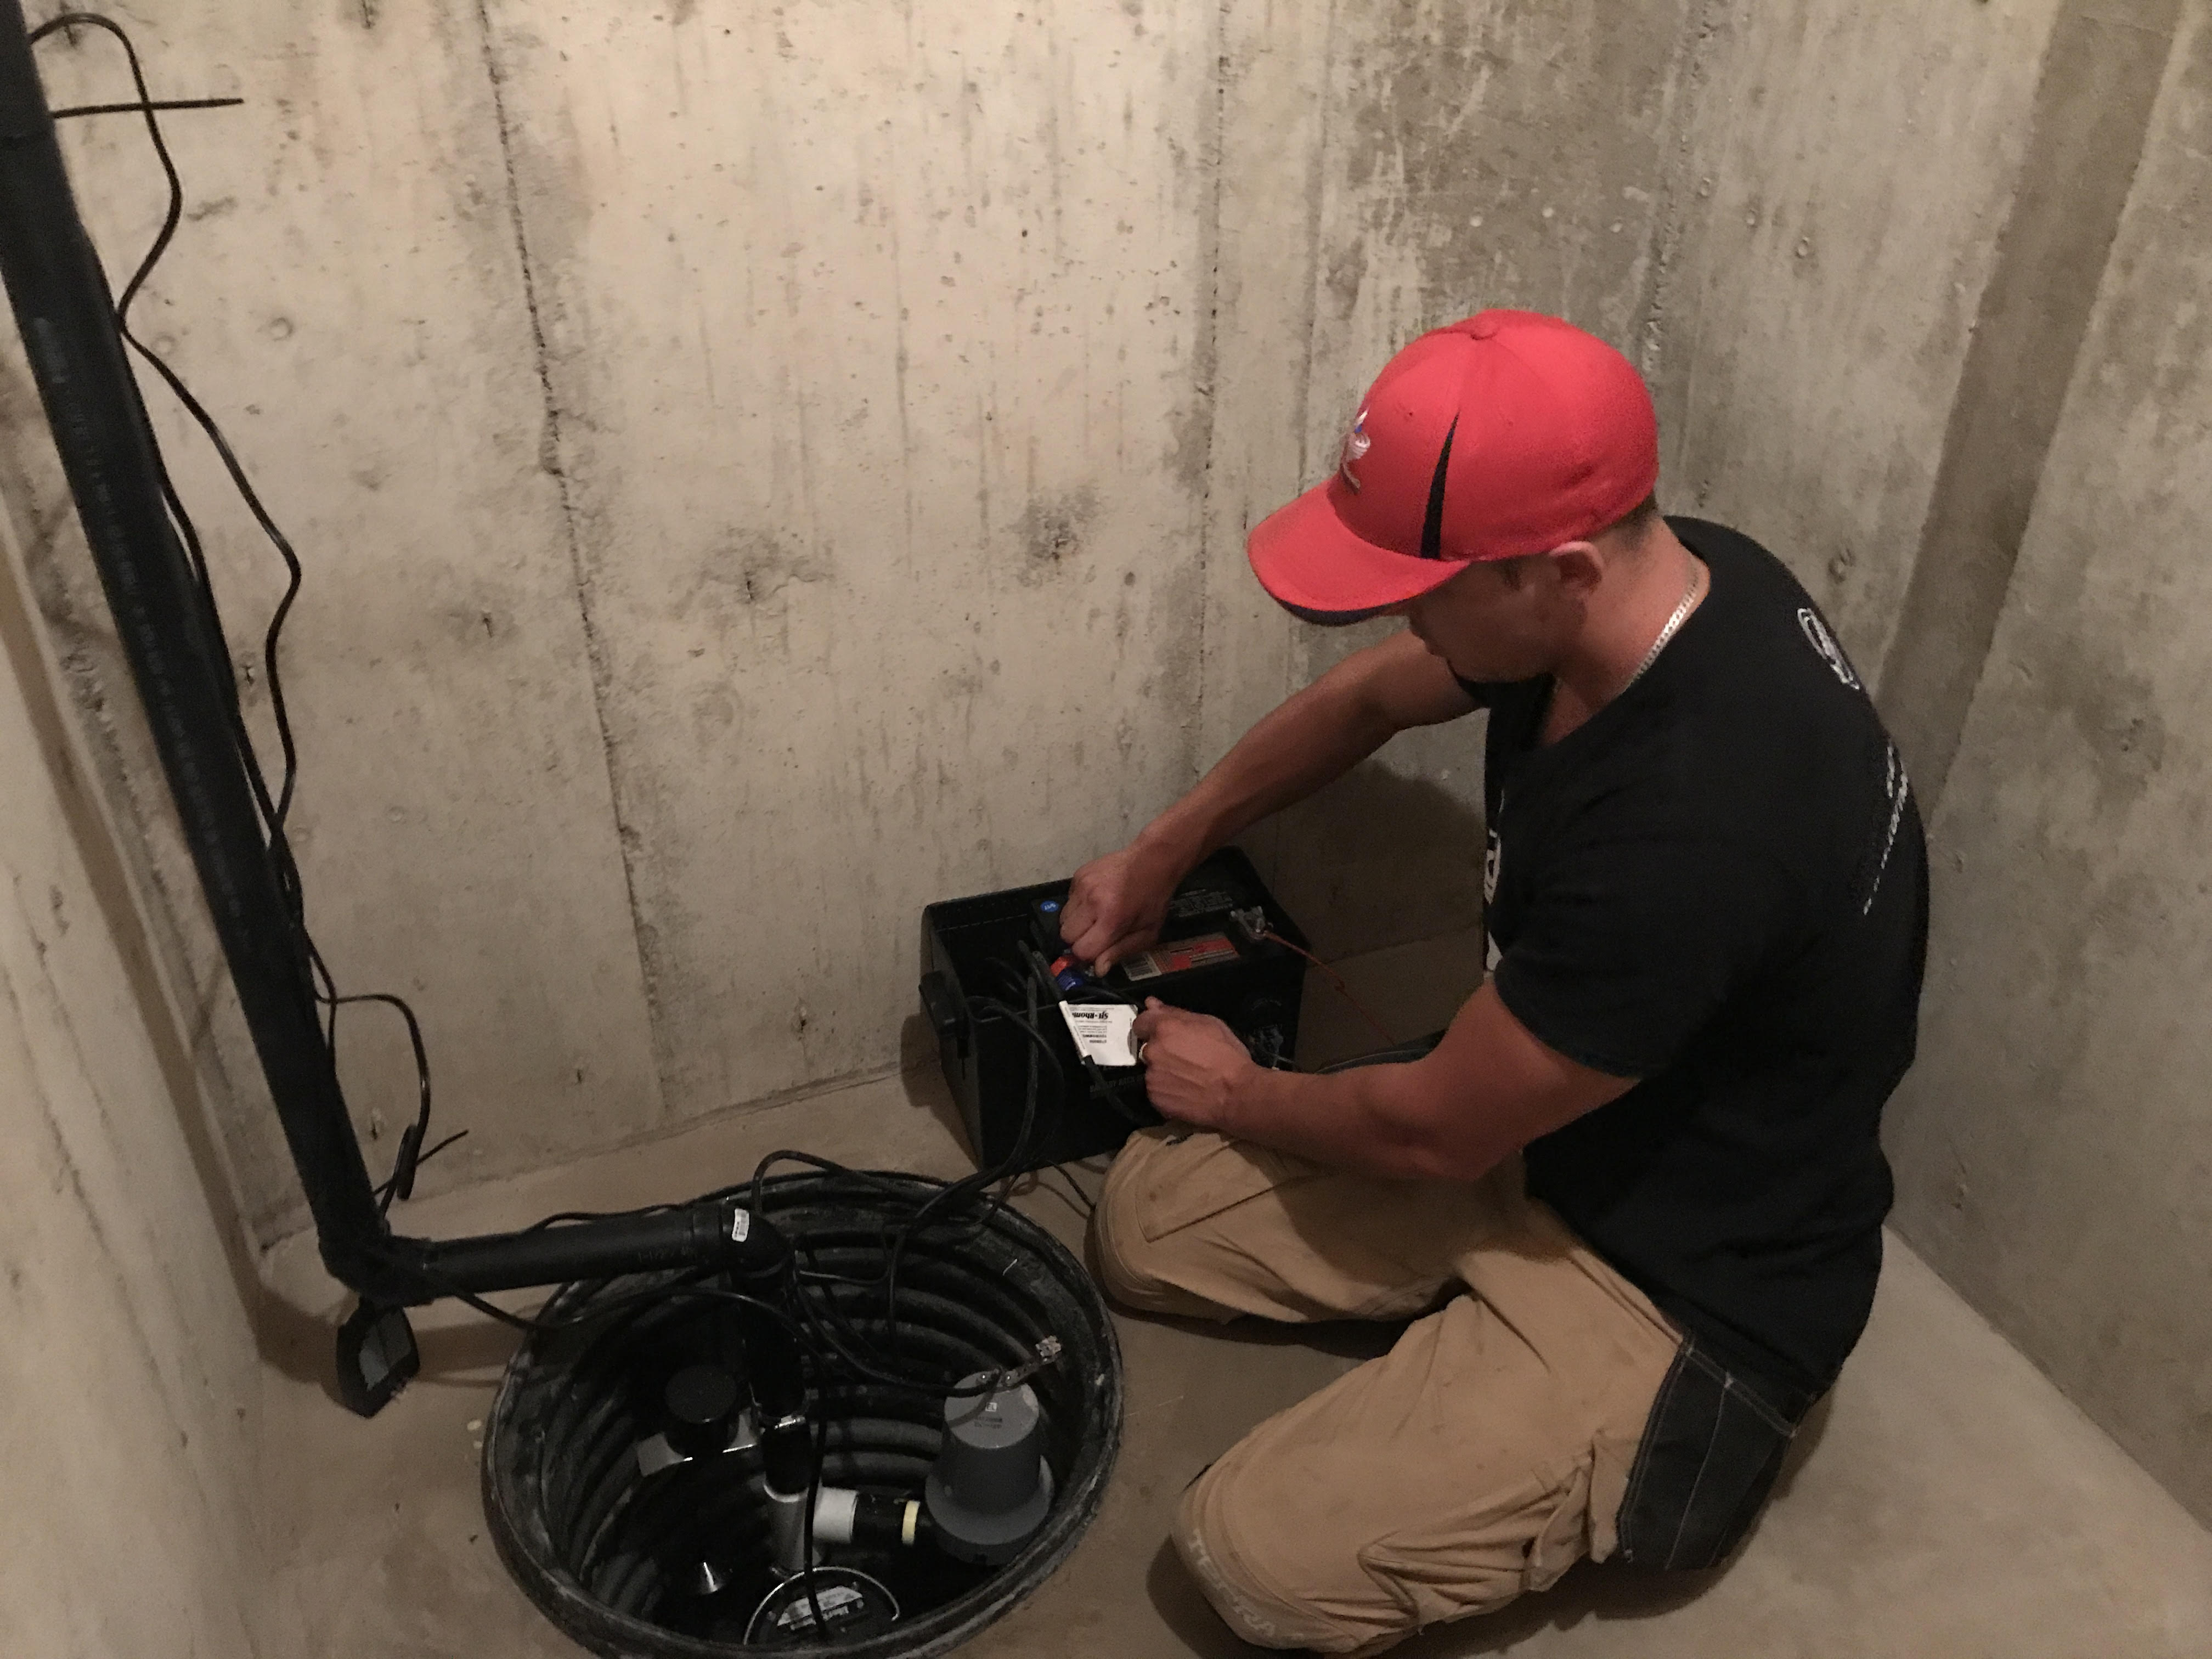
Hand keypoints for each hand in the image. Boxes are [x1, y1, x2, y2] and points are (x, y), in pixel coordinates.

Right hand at [1060, 839, 1185, 970]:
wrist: (1152, 861)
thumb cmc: (1153, 900)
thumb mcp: (1147, 933)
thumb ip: (1120, 952)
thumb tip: (1098, 969)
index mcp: (1111, 919)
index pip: (1081, 950)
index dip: (1088, 954)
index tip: (1098, 949)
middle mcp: (1092, 902)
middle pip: (1066, 936)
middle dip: (1079, 940)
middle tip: (1096, 934)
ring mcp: (1082, 886)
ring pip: (1063, 919)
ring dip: (1076, 924)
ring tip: (1095, 917)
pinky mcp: (1078, 875)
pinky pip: (1067, 901)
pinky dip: (1077, 907)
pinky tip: (1095, 901)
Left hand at [1131, 997, 1257, 1131]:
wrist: (1236, 1093)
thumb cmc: (1227, 1056)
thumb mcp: (1209, 1023)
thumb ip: (1175, 1013)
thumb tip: (1152, 1004)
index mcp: (1164, 1028)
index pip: (1141, 1023)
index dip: (1152, 1027)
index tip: (1163, 1034)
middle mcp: (1153, 1051)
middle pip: (1148, 1048)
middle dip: (1162, 1051)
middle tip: (1185, 1058)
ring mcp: (1152, 1077)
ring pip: (1152, 1070)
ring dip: (1164, 1071)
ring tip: (1188, 1077)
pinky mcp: (1155, 1098)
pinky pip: (1156, 1090)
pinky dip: (1167, 1090)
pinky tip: (1186, 1090)